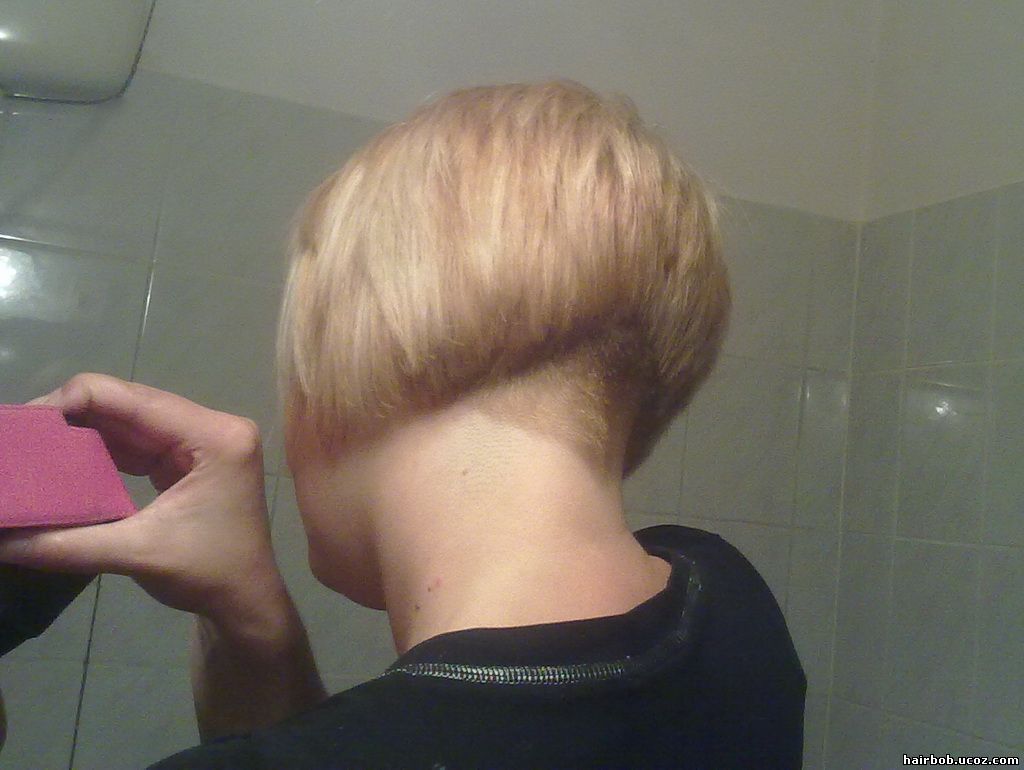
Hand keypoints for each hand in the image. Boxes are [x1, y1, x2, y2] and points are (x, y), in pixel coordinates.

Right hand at [0, 373, 285, 631]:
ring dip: (82, 432)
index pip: (133, 399)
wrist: (246, 602)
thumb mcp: (136, 554)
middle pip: (129, 404)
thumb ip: (65, 543)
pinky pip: (137, 442)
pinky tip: (62, 459)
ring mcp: (203, 441)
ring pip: (129, 422)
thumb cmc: (208, 574)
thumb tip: (1, 540)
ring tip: (32, 447)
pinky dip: (100, 450)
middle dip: (72, 416)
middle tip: (18, 437)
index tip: (23, 426)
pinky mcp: (190, 458)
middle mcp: (213, 427)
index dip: (72, 401)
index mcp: (214, 436)